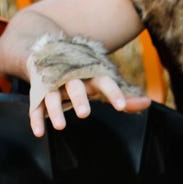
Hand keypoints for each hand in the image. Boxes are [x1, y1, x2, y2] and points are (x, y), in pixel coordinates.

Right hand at [29, 73, 149, 136]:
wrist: (49, 50)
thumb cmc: (83, 72)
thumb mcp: (102, 81)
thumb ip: (123, 95)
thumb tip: (147, 104)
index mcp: (89, 73)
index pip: (103, 81)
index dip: (113, 93)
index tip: (121, 106)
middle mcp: (71, 77)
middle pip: (74, 86)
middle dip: (78, 98)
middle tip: (84, 114)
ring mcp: (53, 84)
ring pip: (52, 96)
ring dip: (55, 110)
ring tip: (60, 126)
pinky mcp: (39, 92)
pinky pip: (35, 106)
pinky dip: (36, 118)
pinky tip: (39, 133)